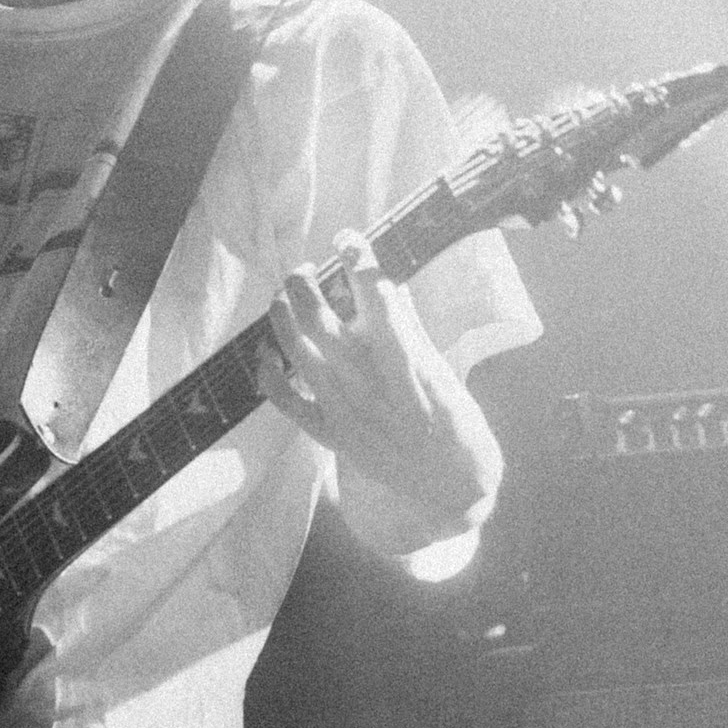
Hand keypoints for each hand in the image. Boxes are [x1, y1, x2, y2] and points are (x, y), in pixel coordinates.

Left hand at [261, 231, 501, 536]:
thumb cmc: (458, 423)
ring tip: (287, 296)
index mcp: (408, 365)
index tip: (348, 240)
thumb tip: (385, 284)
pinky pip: (286, 401)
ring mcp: (346, 413)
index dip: (359, 263)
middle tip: (307, 270)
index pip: (378, 301)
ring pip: (298, 353)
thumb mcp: (443, 370)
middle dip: (306, 286)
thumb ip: (409, 328)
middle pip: (322, 323)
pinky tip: (268, 352)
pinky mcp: (331, 435)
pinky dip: (270, 373)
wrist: (452, 487)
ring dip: (284, 317)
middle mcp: (371, 386)